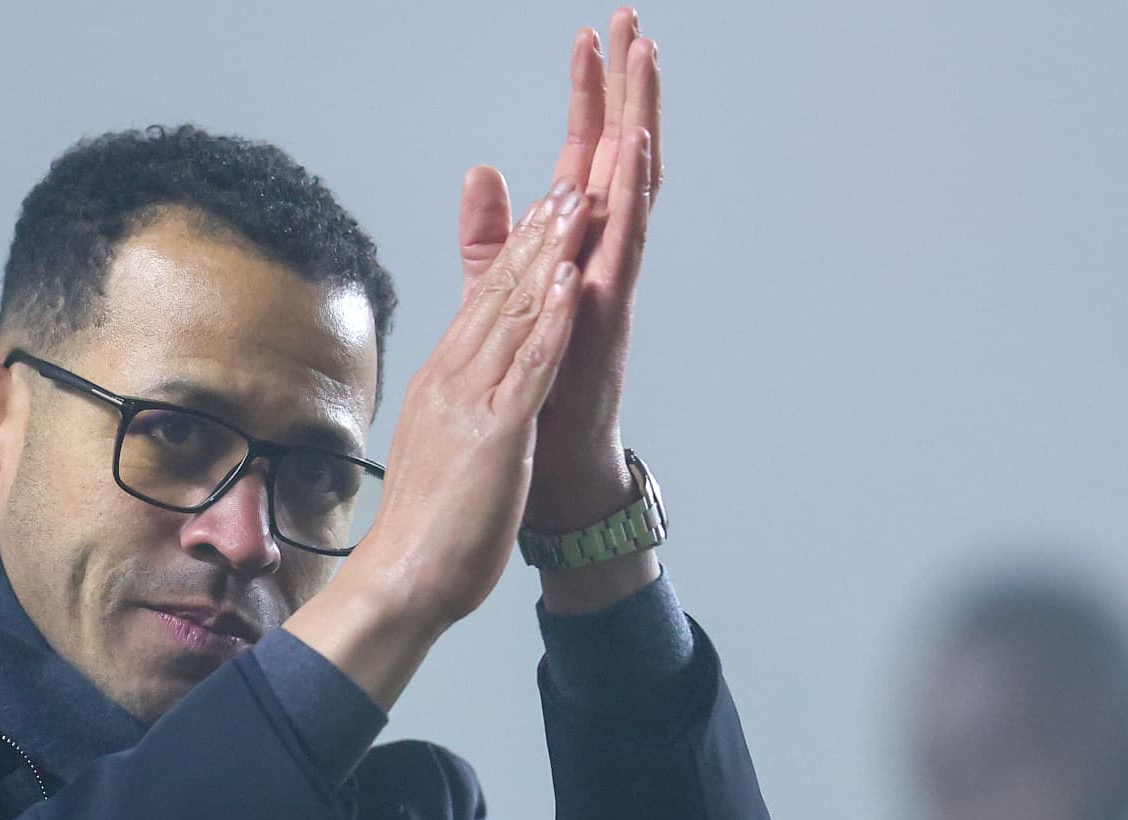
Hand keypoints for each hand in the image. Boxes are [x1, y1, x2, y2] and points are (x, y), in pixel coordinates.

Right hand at [285, 179, 589, 707]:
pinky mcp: (496, 434)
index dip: (515, 254)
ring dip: (548, 256)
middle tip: (566, 184)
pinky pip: (529, 366)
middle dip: (536, 237)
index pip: (482, 305)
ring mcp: (472, 404)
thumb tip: (461, 392)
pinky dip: (552, 320)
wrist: (404, 580)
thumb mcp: (443, 450)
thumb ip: (456, 410)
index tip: (541, 212)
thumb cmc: (426, 530)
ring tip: (575, 206)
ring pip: (514, 314)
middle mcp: (451, 381)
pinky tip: (570, 282)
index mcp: (442, 384)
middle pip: (497, 294)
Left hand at [458, 8, 661, 530]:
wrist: (548, 467)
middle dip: (625, 89)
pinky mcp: (612, 314)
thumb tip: (482, 169)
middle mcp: (601, 255)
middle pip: (618, 156)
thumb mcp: (499, 296)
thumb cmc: (533, 386)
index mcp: (573, 248)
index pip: (582, 156)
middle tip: (631, 22)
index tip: (590, 36)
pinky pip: (628, 244)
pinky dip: (631, 196)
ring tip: (645, 61)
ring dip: (639, 121)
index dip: (586, 98)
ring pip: (634, 187)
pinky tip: (634, 150)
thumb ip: (491, 236)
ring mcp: (612, 281)